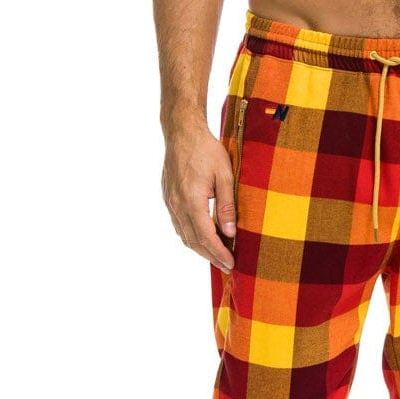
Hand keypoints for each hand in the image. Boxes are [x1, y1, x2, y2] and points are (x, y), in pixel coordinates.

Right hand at [161, 120, 236, 271]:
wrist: (182, 132)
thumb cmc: (206, 150)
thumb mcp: (224, 175)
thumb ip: (227, 205)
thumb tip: (231, 231)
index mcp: (192, 200)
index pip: (206, 236)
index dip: (219, 252)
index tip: (231, 264)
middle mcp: (177, 205)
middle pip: (193, 240)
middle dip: (210, 256)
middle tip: (226, 266)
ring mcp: (170, 202)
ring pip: (183, 234)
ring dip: (200, 248)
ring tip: (216, 256)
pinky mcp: (168, 197)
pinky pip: (178, 224)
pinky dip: (191, 235)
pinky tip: (202, 237)